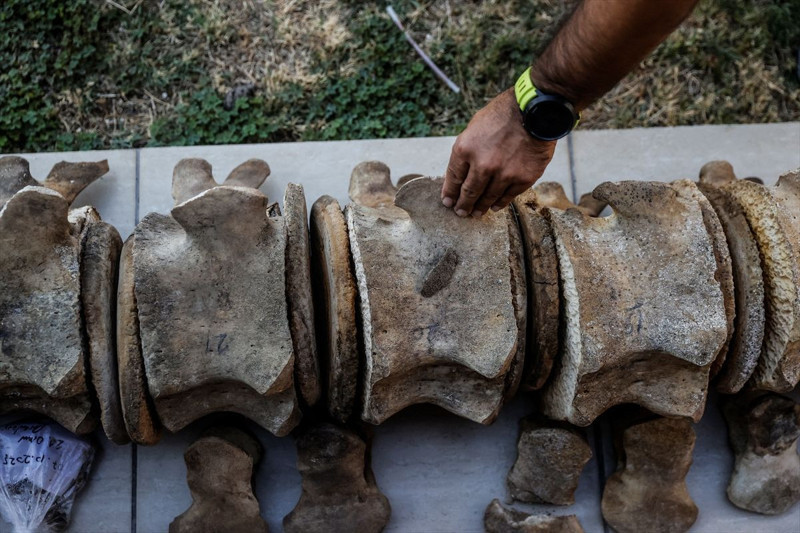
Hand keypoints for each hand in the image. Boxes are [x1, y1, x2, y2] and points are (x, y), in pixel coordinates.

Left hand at [442, 88, 555, 216]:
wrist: (536, 110)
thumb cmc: (503, 114)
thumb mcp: (475, 126)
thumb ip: (468, 149)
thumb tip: (462, 172)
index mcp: (465, 149)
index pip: (454, 178)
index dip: (450, 193)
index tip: (448, 202)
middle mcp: (482, 164)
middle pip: (469, 192)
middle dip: (463, 205)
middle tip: (460, 212)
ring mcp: (503, 173)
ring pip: (488, 197)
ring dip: (480, 207)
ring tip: (476, 213)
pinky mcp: (522, 178)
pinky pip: (508, 196)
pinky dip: (499, 203)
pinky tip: (494, 206)